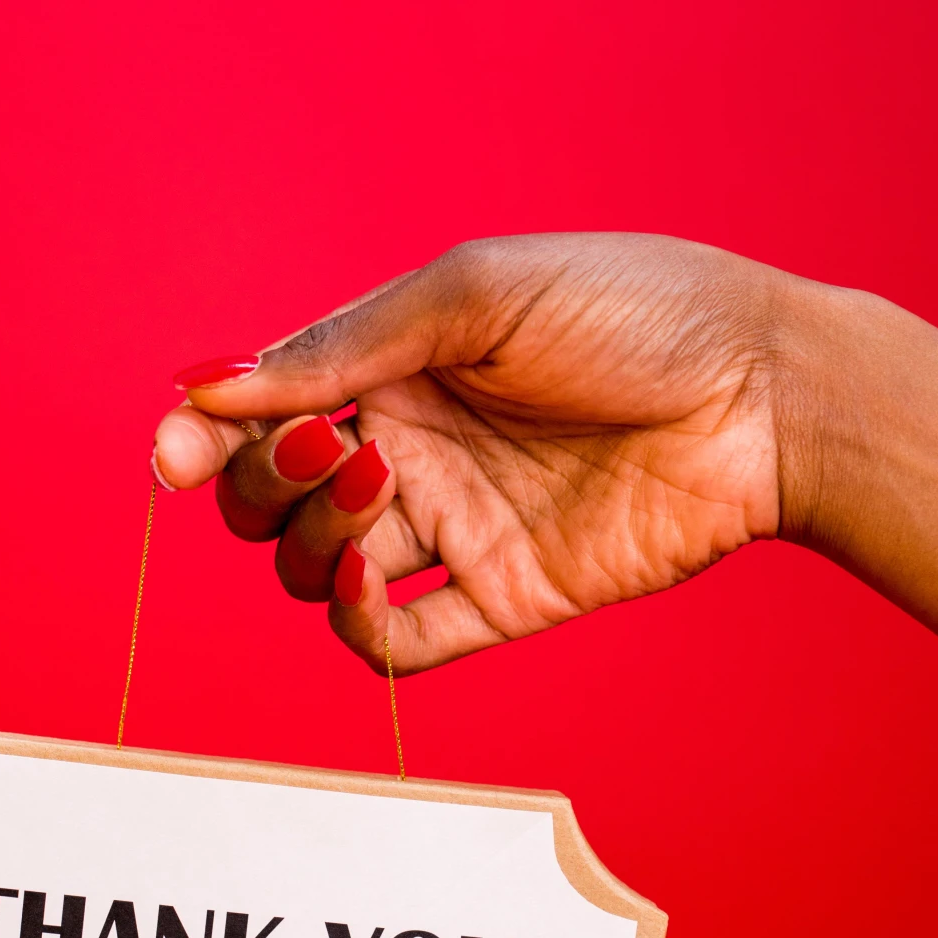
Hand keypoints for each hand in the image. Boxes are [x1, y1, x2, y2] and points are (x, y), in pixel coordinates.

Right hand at [151, 233, 792, 673]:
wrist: (766, 392)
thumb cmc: (635, 309)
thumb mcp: (475, 295)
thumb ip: (345, 345)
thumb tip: (210, 386)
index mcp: (395, 363)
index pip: (262, 413)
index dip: (204, 437)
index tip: (171, 455)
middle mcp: (412, 447)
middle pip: (270, 499)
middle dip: (264, 483)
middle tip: (331, 450)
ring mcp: (453, 527)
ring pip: (317, 569)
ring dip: (313, 541)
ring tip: (380, 490)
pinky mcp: (502, 596)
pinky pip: (396, 642)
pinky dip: (356, 628)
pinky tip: (366, 585)